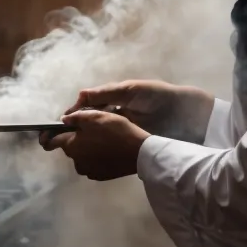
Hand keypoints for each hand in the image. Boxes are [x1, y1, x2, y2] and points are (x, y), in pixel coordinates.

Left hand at [40, 109, 149, 180]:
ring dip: (86, 149)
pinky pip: (92, 164)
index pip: (51, 142)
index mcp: (71, 145)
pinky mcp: (100, 176)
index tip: (46, 133)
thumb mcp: (96, 117)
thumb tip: (63, 120)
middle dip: (75, 139)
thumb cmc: (116, 131)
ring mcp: (88, 170)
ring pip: (81, 156)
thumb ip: (76, 117)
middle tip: (90, 129)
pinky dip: (95, 158)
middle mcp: (76, 160)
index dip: (47, 136)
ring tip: (101, 140)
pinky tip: (107, 151)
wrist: (139, 153)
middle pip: (69, 147)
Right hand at [63, 79, 213, 142]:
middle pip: (90, 124)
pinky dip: (100, 152)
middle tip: (59, 140)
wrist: (187, 115)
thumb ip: (106, 93)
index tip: (61, 124)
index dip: (74, 115)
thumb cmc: (159, 97)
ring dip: (85, 143)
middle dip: (75, 131)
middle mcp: (117, 116)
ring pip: (98, 137)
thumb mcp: (131, 90)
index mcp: (115, 100)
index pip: (88, 108)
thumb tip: (80, 97)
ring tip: (71, 150)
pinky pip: (111, 148)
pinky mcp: (131, 144)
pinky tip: (91, 156)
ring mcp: (124, 131)